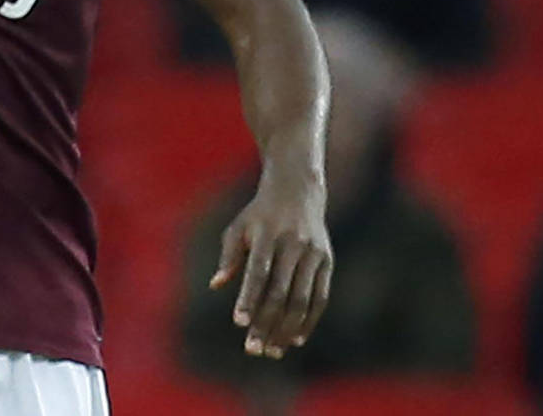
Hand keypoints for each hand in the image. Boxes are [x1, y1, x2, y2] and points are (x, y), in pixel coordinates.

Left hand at [210, 175, 332, 359]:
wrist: (298, 190)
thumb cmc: (259, 215)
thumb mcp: (239, 227)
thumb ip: (229, 256)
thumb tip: (216, 285)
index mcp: (267, 235)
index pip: (258, 272)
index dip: (249, 298)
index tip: (239, 323)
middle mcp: (293, 244)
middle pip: (280, 292)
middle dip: (266, 323)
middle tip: (253, 349)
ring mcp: (313, 254)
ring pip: (301, 299)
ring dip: (286, 329)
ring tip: (272, 351)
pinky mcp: (327, 262)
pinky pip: (320, 297)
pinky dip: (308, 320)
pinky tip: (294, 339)